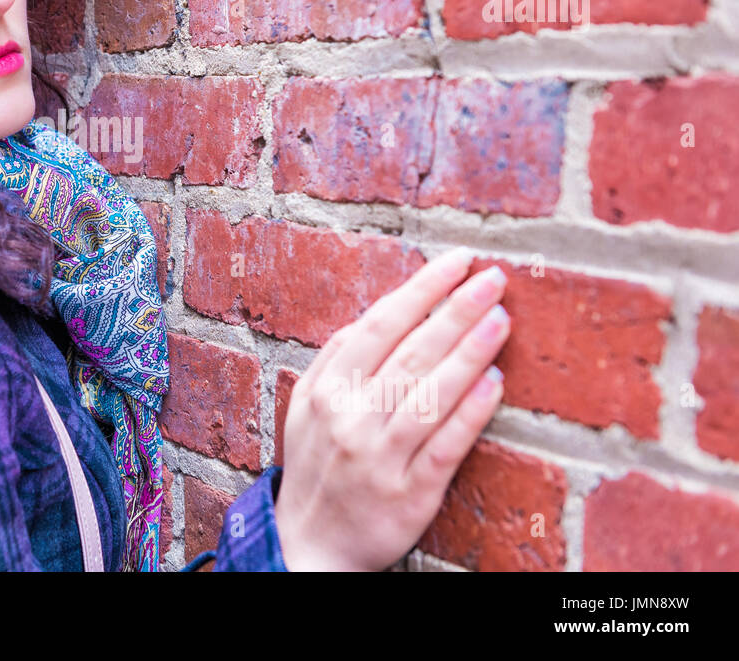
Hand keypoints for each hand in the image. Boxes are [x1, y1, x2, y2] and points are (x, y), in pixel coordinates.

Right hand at [273, 249, 510, 570]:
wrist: (308, 545)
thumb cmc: (316, 467)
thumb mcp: (306, 408)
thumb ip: (334, 361)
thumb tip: (373, 318)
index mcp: (326, 389)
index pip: (379, 325)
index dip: (421, 290)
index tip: (456, 263)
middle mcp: (351, 418)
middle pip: (411, 352)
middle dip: (455, 309)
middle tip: (492, 279)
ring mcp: (380, 456)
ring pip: (430, 393)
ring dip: (469, 351)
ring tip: (501, 318)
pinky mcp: (410, 494)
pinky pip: (445, 446)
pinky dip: (470, 412)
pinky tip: (494, 382)